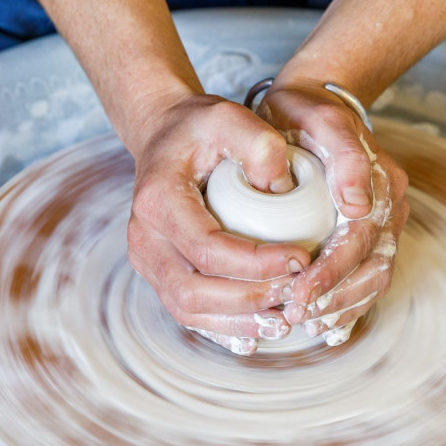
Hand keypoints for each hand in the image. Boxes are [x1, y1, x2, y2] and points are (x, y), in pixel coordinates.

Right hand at [125, 92, 312, 352]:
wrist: (165, 135)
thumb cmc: (200, 128)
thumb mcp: (231, 117)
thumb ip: (261, 145)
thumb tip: (283, 190)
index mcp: (158, 200)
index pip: (207, 248)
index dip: (256, 263)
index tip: (301, 259)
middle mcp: (144, 237)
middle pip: (193, 290)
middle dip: (250, 299)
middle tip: (295, 292)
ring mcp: (148, 260)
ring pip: (189, 310)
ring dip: (239, 321)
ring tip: (284, 317)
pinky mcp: (159, 274)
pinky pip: (189, 312)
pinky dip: (225, 326)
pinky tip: (260, 328)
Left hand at [256, 79, 408, 345]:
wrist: (310, 102)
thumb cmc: (305, 111)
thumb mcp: (319, 119)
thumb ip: (344, 154)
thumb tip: (358, 203)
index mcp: (380, 180)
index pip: (360, 239)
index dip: (331, 271)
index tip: (299, 292)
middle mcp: (389, 203)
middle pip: (372, 264)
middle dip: (336, 297)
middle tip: (298, 315)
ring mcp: (384, 219)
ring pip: (374, 276)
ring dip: (345, 306)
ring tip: (312, 325)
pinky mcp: (370, 232)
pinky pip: (369, 275)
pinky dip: (351, 303)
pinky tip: (330, 326)